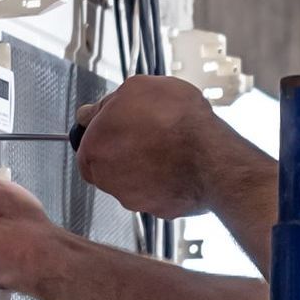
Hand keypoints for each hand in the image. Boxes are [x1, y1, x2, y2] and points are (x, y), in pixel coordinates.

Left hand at [74, 75, 266, 218]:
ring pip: (135, 180)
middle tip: (149, 133)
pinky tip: (182, 164)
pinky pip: (160, 192)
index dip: (106, 129)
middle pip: (110, 163)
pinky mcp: (161, 211)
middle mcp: (108, 181)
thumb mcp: (136, 88)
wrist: (211, 157)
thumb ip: (108, 102)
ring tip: (171, 147)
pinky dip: (167, 181)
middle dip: (126, 149)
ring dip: (147, 165)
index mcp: (93, 151)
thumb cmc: (175, 120)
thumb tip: (93, 112)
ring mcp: (136, 200)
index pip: (87, 143)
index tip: (122, 122)